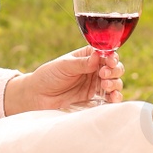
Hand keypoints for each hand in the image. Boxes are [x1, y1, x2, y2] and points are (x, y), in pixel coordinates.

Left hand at [4, 46, 124, 113]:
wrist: (38, 95)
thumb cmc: (49, 75)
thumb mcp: (64, 66)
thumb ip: (82, 63)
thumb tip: (98, 56)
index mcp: (88, 56)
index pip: (106, 54)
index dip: (111, 57)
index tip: (110, 62)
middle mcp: (94, 68)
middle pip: (114, 68)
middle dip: (114, 70)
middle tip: (104, 74)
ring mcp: (95, 83)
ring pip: (115, 82)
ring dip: (115, 83)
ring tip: (105, 86)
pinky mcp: (94, 97)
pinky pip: (109, 97)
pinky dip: (115, 97)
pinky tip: (113, 98)